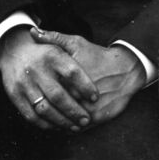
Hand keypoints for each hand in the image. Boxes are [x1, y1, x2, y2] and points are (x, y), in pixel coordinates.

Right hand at [0, 26, 97, 131]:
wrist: (13, 51)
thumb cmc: (45, 52)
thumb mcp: (60, 45)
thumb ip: (76, 57)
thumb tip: (96, 73)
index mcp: (52, 55)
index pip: (72, 73)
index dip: (85, 86)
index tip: (95, 98)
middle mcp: (37, 69)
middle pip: (58, 95)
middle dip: (74, 111)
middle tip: (86, 120)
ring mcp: (24, 84)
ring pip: (45, 109)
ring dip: (61, 121)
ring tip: (75, 126)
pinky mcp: (15, 96)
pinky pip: (31, 115)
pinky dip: (46, 124)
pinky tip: (58, 127)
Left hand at [30, 28, 145, 125]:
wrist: (126, 70)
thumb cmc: (98, 56)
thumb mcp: (77, 44)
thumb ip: (54, 38)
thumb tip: (32, 32)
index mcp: (69, 79)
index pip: (45, 92)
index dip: (38, 94)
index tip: (33, 92)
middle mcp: (78, 96)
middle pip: (54, 109)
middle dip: (45, 110)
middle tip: (39, 107)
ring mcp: (88, 110)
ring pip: (65, 122)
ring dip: (57, 122)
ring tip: (51, 117)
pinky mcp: (97, 119)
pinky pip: (78, 128)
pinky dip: (70, 127)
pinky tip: (65, 122)